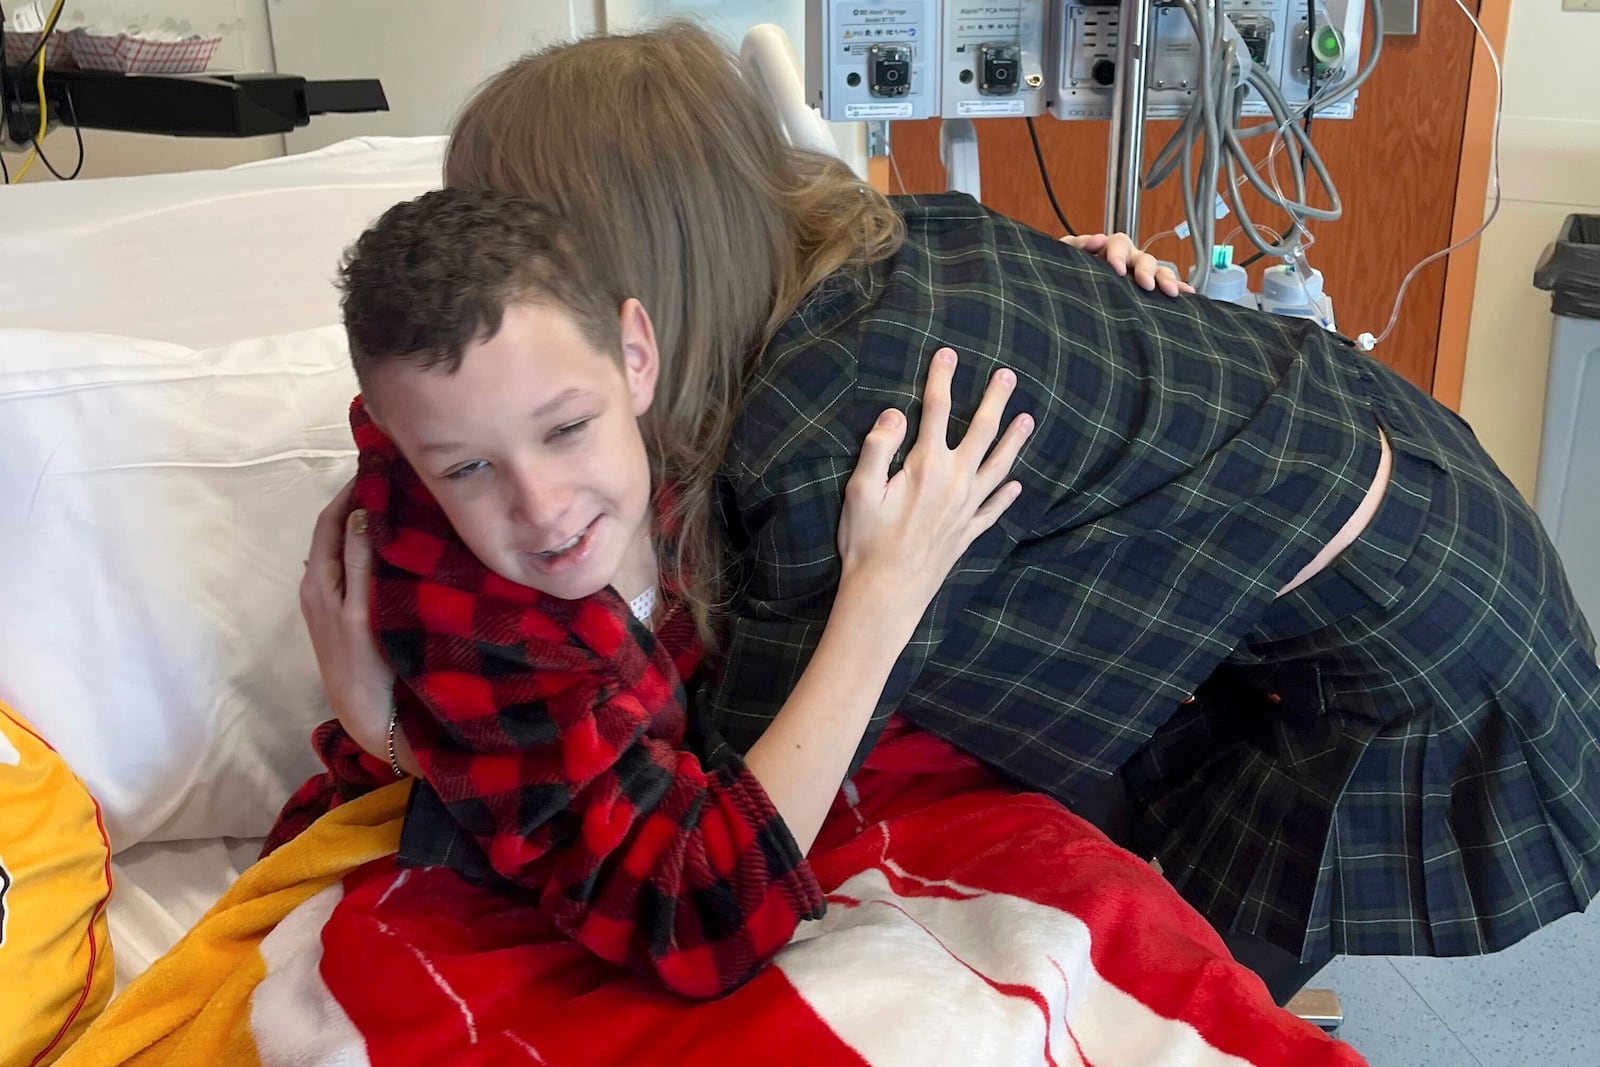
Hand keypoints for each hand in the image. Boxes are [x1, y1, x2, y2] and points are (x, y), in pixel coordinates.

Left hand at [300, 477, 395, 758]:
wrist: (369, 717)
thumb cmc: (365, 666)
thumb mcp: (360, 611)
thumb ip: (359, 562)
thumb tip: (360, 510)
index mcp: (318, 580)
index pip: (331, 519)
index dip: (351, 489)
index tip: (379, 463)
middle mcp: (320, 584)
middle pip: (337, 529)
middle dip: (360, 500)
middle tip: (395, 475)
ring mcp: (333, 599)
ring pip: (348, 546)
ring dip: (368, 521)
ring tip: (400, 499)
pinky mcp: (349, 611)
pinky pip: (357, 564)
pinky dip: (372, 545)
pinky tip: (396, 541)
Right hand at [837, 348, 1031, 624]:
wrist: (887, 594)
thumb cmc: (866, 542)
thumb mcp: (860, 491)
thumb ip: (878, 447)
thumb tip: (894, 412)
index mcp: (926, 467)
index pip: (935, 410)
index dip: (941, 378)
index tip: (948, 353)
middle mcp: (954, 482)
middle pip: (981, 431)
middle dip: (994, 400)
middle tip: (1008, 375)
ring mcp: (966, 508)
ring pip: (998, 465)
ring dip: (1014, 440)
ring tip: (1028, 418)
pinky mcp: (967, 532)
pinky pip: (994, 508)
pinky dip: (1006, 494)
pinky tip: (1016, 485)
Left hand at [1062, 232, 1192, 296]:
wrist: (1065, 294)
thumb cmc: (1067, 272)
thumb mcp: (1065, 257)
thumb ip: (1075, 245)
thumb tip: (1097, 239)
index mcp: (1109, 248)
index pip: (1118, 243)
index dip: (1118, 254)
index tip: (1115, 269)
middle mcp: (1128, 259)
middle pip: (1143, 257)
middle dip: (1145, 269)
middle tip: (1145, 283)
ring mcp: (1139, 274)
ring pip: (1158, 270)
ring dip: (1165, 278)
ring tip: (1169, 291)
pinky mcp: (1147, 290)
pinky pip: (1165, 285)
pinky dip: (1178, 286)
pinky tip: (1188, 293)